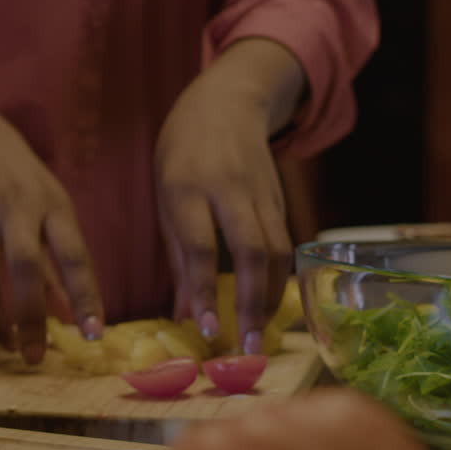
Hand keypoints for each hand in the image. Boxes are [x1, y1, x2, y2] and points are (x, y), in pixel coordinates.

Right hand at [0, 107, 103, 364]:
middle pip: (28, 268)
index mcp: (52, 204)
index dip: (86, 296)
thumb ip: (57, 260)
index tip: (94, 335)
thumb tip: (72, 315)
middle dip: (34, 316)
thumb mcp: (47, 204)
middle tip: (38, 357)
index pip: (74, 256)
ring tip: (7, 350)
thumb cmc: (14, 176)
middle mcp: (18, 210)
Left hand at [155, 38, 304, 353]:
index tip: (207, 332)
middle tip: (249, 348)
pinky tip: (268, 308)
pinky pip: (284, 246)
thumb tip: (186, 316)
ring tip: (260, 336)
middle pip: (251, 251)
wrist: (228, 101)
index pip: (198, 246)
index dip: (203, 291)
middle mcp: (229, 190)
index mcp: (187, 187)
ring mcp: (261, 193)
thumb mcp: (165, 197)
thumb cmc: (183, 155)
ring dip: (270, 299)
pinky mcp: (280, 199)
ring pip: (276, 252)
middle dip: (251, 303)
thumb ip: (178, 258)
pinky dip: (278, 281)